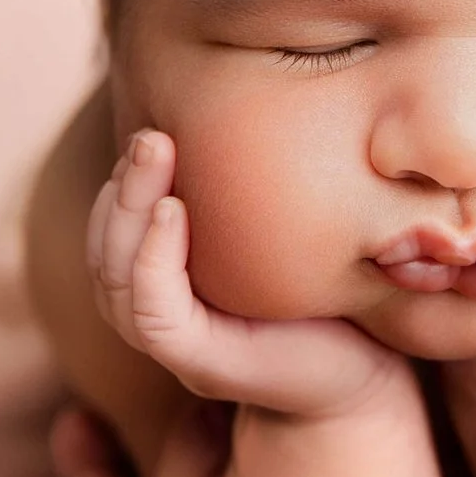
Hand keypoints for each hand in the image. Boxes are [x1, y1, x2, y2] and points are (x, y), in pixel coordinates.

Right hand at [88, 128, 408, 418]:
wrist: (371, 371)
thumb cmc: (330, 293)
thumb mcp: (277, 234)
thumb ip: (242, 197)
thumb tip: (237, 105)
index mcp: (170, 289)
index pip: (112, 237)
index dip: (121, 187)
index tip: (152, 132)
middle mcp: (164, 320)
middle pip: (104, 254)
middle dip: (121, 188)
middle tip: (149, 133)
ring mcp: (180, 348)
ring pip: (115, 281)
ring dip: (129, 210)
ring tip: (154, 151)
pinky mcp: (203, 366)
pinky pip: (153, 314)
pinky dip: (152, 258)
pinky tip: (173, 210)